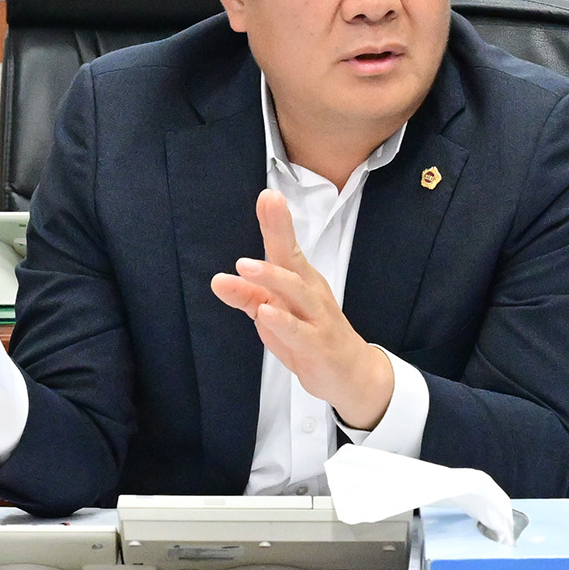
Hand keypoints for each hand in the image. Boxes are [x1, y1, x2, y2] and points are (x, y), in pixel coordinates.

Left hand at [208, 191, 394, 429]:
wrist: (350, 374)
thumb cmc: (310, 337)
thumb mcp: (273, 315)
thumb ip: (247, 296)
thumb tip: (218, 280)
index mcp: (300, 280)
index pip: (286, 246)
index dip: (277, 221)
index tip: (268, 195)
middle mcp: (310, 292)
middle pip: (293, 258)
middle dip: (279, 230)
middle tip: (267, 205)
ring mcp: (316, 317)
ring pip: (295, 291)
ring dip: (271, 276)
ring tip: (244, 266)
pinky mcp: (317, 344)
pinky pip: (298, 331)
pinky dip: (281, 321)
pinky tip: (264, 312)